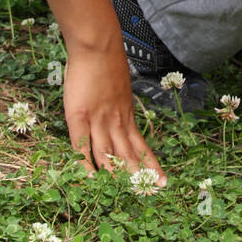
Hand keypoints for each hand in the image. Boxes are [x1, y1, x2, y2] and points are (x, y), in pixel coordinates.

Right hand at [63, 46, 166, 184]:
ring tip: (125, 197)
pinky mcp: (79, 116)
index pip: (142, 146)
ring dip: (117, 177)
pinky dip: (85, 165)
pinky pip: (82, 146)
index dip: (151, 165)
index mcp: (127, 115)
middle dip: (138, 177)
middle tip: (150, 197)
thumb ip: (119, 103)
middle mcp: (116, 121)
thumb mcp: (120, 86)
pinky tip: (90, 181)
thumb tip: (119, 111)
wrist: (98, 44)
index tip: (163, 182)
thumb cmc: (106, 62)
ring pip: (109, 155)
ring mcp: (98, 120)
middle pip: (129, 155)